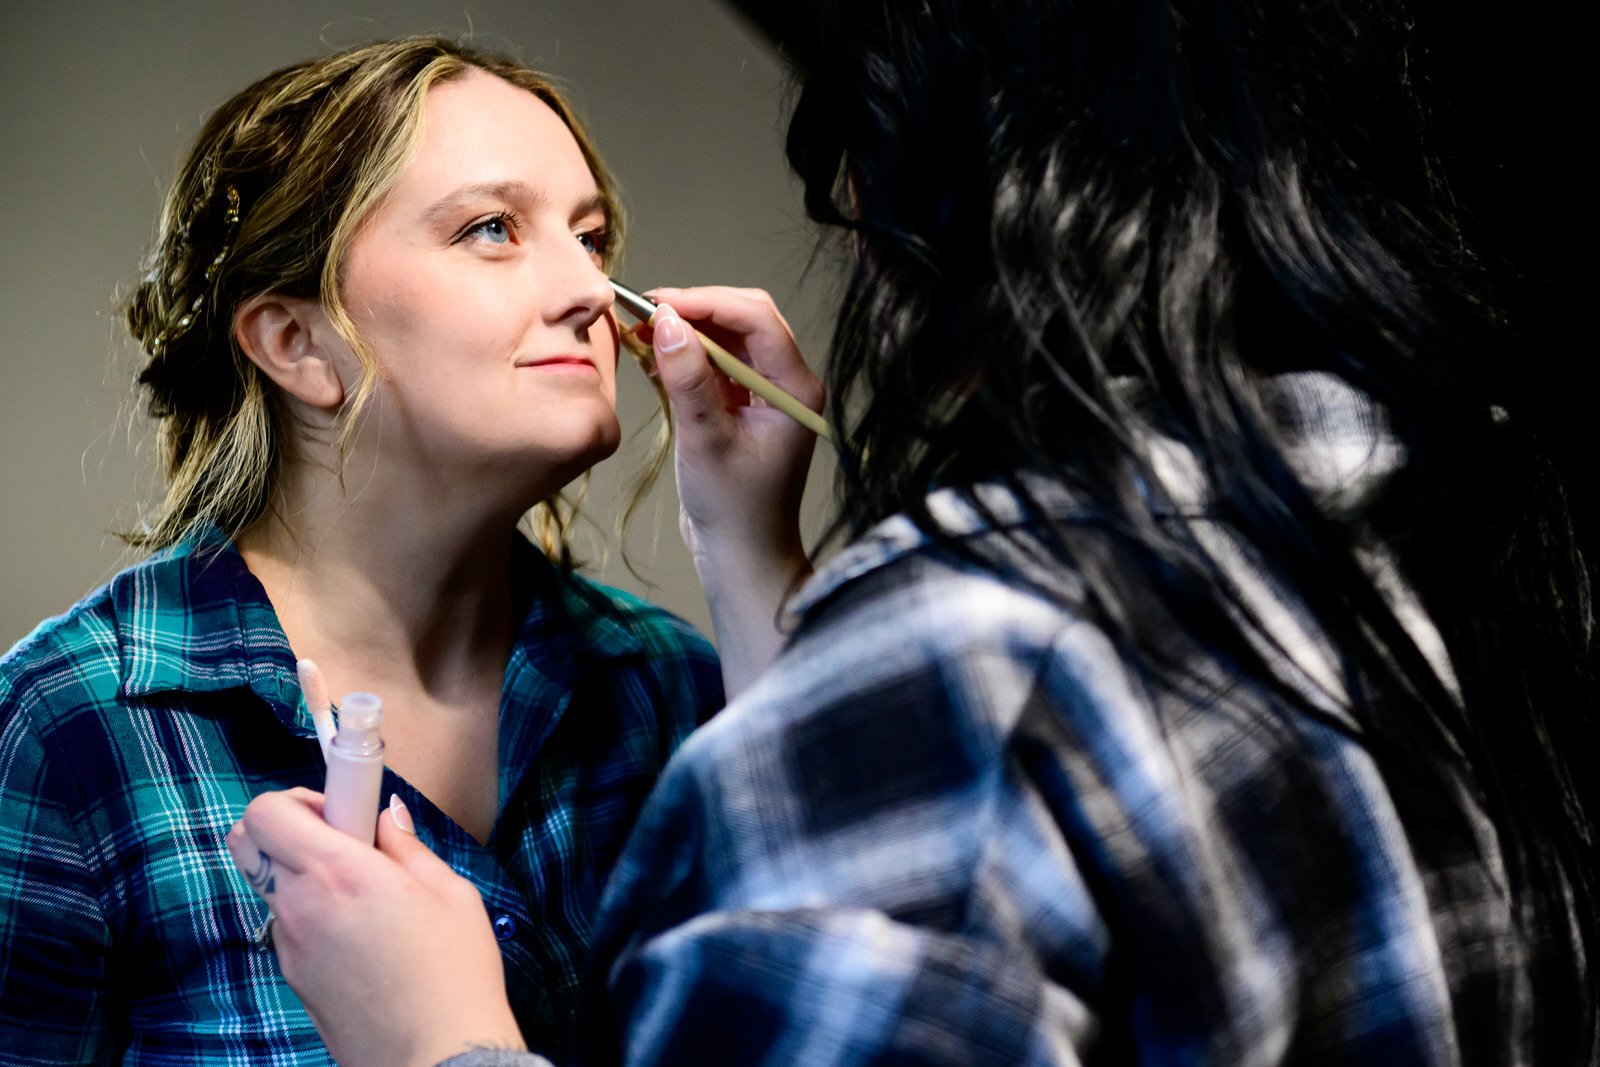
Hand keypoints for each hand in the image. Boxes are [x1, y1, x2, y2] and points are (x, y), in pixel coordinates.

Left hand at [226, 790, 524, 1066]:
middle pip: (249, 841)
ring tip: (363, 895)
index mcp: (338, 874)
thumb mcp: (450, 893)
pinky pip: (289, 926)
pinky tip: (362, 935)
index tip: (344, 807)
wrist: (438, 1058)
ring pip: (270, 884)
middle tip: (339, 839)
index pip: (268, 812)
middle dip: (286, 826)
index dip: (301, 797)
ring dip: (303, 873)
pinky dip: (313, 914)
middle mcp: (300, 906)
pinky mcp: (293, 978)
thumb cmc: (454, 974)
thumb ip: (407, 847)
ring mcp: (290, 946)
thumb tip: (386, 818)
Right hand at [638, 287, 822, 693]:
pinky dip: (686, 355)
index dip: (706, 302)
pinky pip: (716, 364)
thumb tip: (666, 322)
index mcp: (795, 389)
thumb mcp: (706, 442)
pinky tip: (654, 356)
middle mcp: (787, 384)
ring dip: (687, 330)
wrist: (742, 557)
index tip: (658, 304)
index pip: (757, 319)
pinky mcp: (743, 407)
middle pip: (745, 320)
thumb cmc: (734, 510)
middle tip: (644, 312)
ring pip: (728, 339)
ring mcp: (765, 394)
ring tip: (641, 330)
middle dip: (696, 309)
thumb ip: (688, 381)